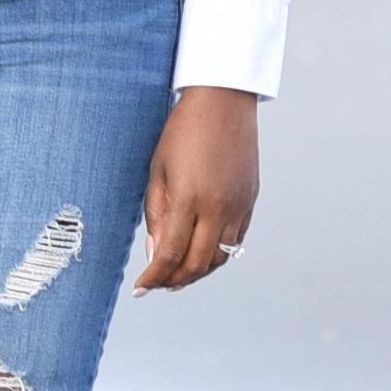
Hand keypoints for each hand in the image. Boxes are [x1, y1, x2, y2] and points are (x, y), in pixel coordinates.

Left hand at [134, 84, 261, 289]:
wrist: (222, 101)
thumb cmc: (181, 132)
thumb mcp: (158, 170)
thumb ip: (156, 214)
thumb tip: (154, 254)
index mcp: (189, 198)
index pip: (170, 254)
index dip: (153, 277)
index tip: (140, 288)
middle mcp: (218, 207)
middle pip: (197, 264)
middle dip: (175, 281)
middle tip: (158, 286)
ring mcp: (239, 205)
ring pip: (221, 257)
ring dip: (197, 272)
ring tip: (177, 275)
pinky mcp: (251, 200)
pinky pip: (235, 240)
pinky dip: (217, 254)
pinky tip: (200, 254)